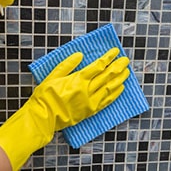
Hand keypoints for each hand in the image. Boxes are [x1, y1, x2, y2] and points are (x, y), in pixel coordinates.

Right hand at [0, 48, 129, 169]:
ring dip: (119, 79)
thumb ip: (67, 65)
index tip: (115, 51)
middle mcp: (87, 90)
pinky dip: (115, 94)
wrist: (44, 118)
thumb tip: (79, 55)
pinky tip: (120, 88)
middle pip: (107, 76)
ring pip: (109, 88)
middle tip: (125, 60)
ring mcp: (90, 102)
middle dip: (117, 67)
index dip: (108, 58)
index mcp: (78, 80)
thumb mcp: (52, 76)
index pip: (98, 66)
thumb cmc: (46, 96)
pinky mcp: (91, 111)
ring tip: (126, 72)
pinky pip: (107, 101)